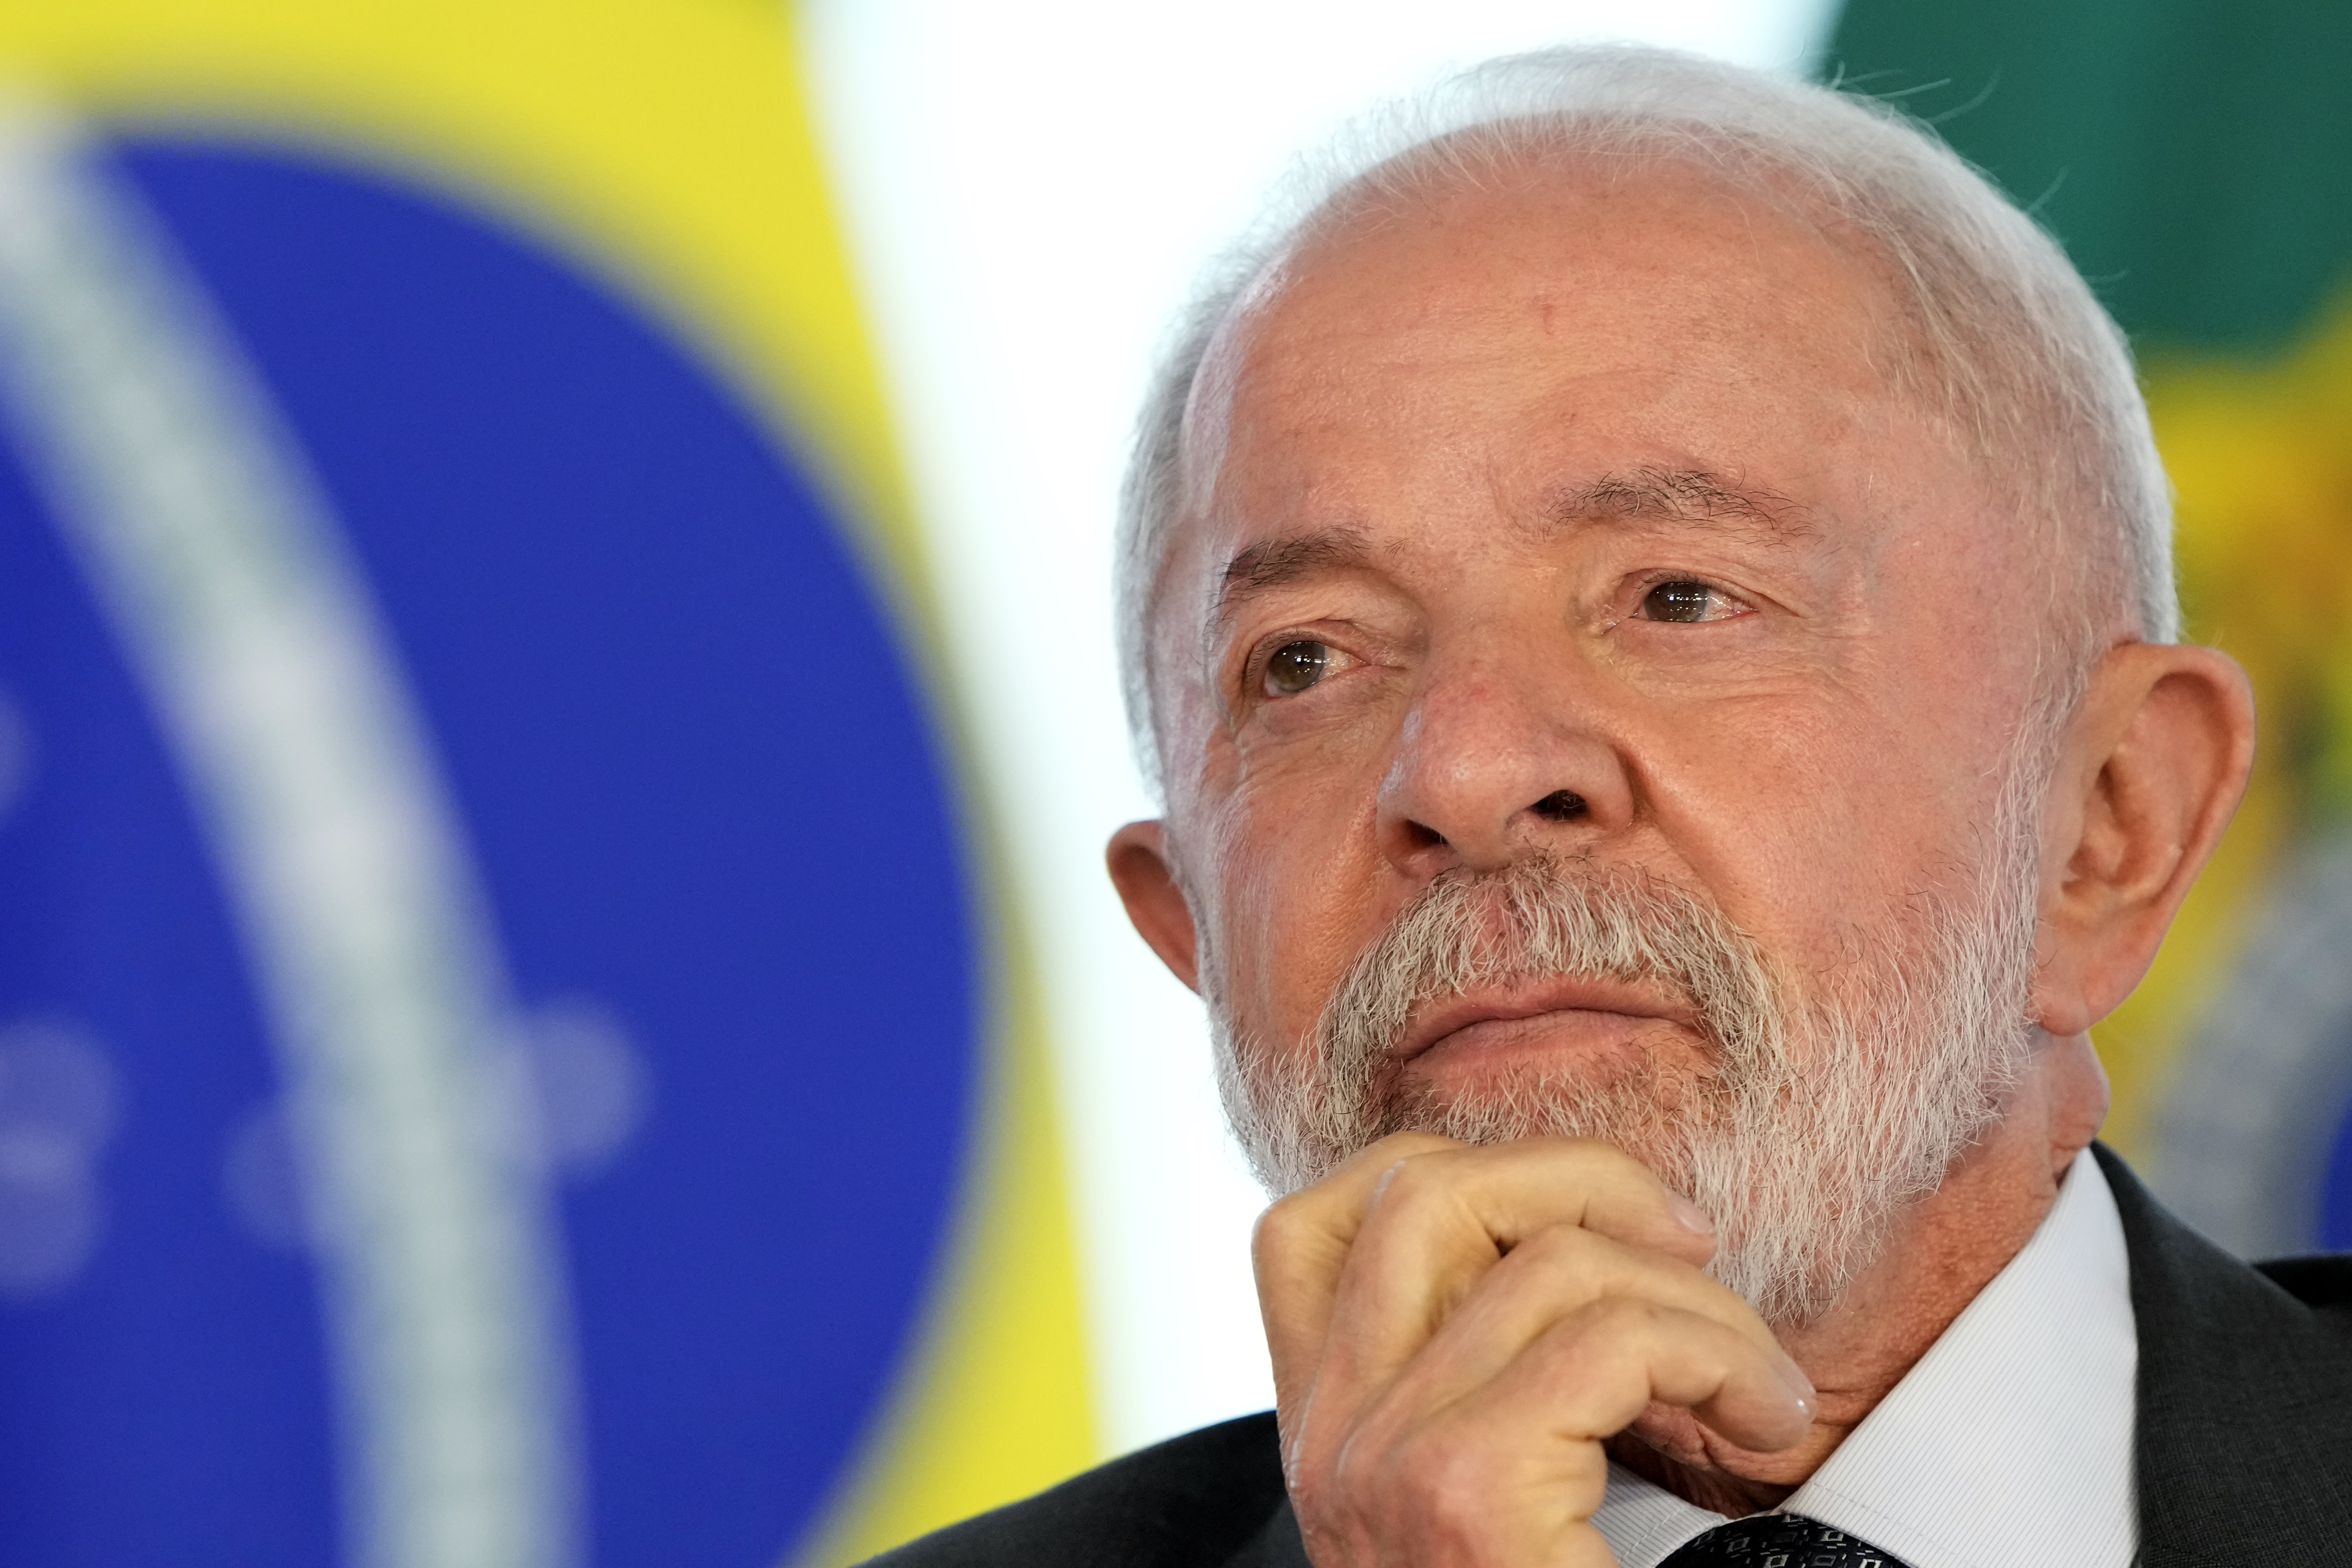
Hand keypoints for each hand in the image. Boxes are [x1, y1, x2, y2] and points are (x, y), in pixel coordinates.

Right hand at [1253, 1133, 1815, 1566]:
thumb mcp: (1487, 1504)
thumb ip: (1488, 1391)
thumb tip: (1601, 1248)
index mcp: (1326, 1435)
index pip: (1313, 1224)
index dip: (1454, 1172)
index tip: (1595, 1233)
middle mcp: (1327, 1440)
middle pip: (1420, 1189)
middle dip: (1585, 1180)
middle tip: (1693, 1252)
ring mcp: (1379, 1466)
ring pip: (1540, 1256)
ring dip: (1696, 1300)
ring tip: (1758, 1390)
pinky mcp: (1461, 1499)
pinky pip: (1609, 1338)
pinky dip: (1720, 1356)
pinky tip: (1763, 1425)